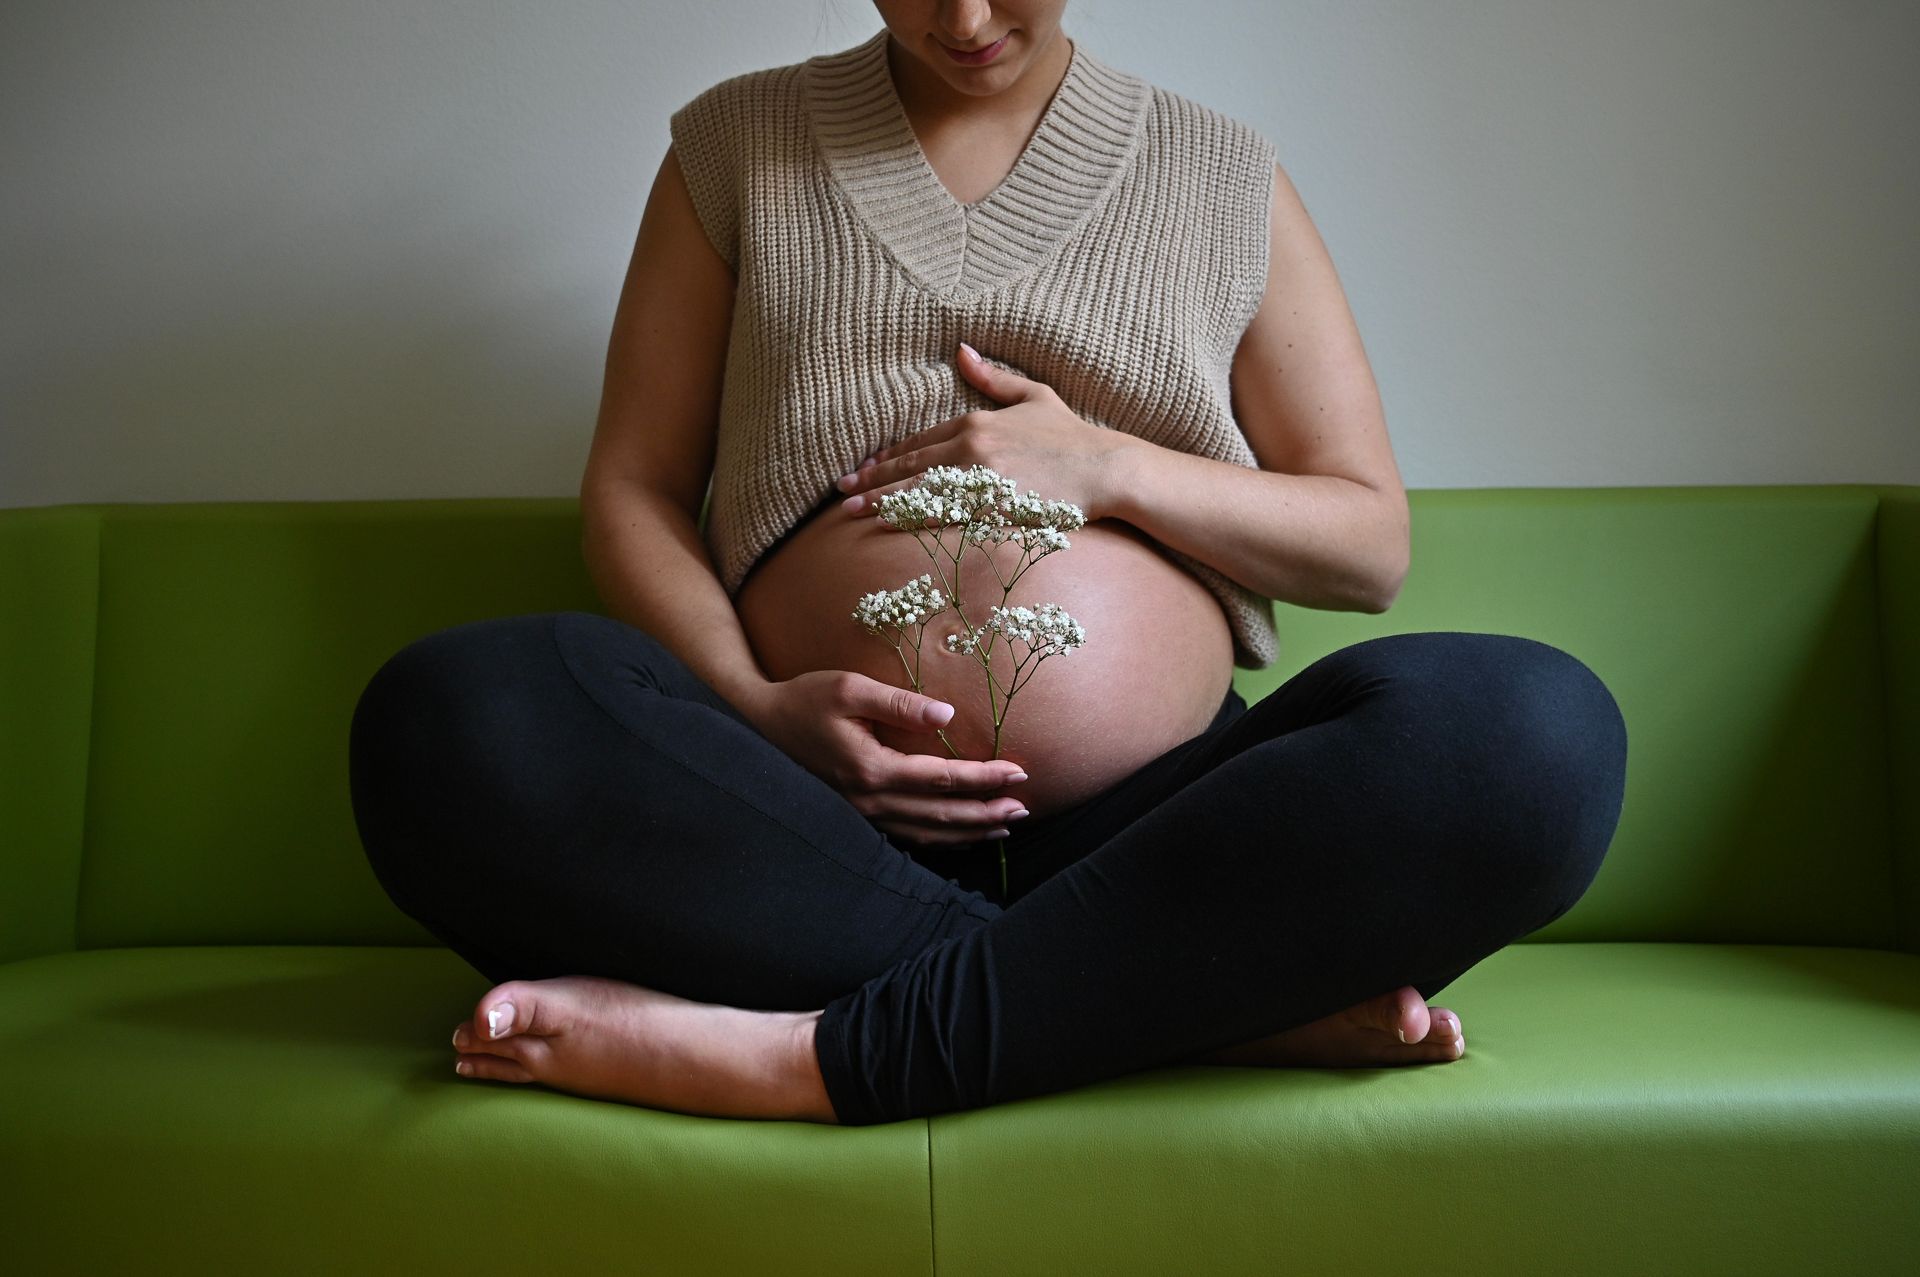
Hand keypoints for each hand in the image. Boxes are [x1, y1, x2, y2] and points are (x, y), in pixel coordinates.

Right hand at [743, 670, 1030, 846]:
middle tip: (1024, 809)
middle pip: (941, 814)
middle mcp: (869, 800)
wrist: (758, 726)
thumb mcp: (849, 688)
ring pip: (927, 832)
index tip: (1021, 772)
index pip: (943, 778)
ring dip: (968, 831)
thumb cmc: (805, 699)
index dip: (986, 777)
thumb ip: (899, 703)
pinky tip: (962, 836)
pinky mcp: (857, 817)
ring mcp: (862, 815)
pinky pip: (907, 837)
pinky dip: (940, 839)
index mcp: (872, 768)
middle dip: (986, 813)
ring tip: (1004, 827)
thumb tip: (947, 715)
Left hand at [834, 341, 1123, 520]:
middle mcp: (972, 447)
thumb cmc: (1073, 436)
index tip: (866, 465)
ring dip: (880, 499)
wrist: (1106, 469)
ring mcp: (980, 479)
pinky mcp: (992, 507)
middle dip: (872, 477)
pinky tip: (887, 523)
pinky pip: (943, 514)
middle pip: (911, 464)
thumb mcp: (1034, 395)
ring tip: (849, 509)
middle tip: (841, 488)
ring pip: (918, 489)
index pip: (922, 439)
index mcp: (977, 421)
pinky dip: (911, 518)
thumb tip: (961, 349)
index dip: (890, 454)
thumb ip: (993, 376)